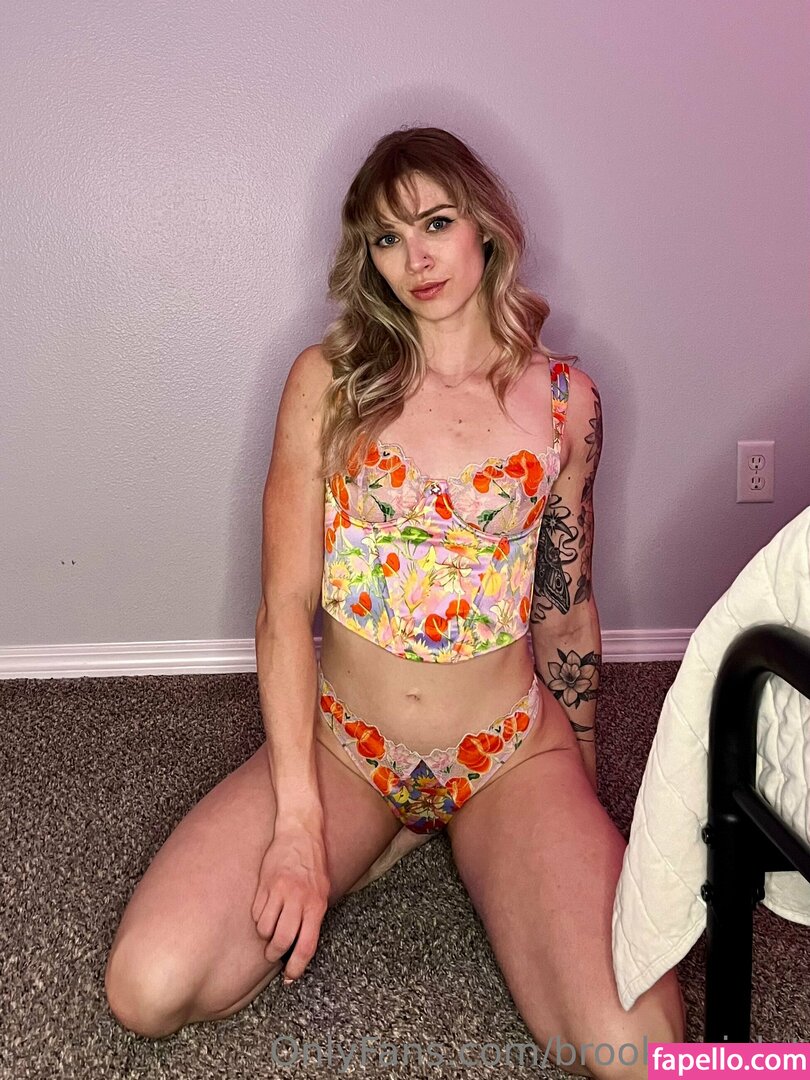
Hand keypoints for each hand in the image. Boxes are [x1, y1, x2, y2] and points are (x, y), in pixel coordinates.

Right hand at [251, 821, 329, 983]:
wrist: (300, 832)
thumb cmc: (313, 864)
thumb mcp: (323, 891)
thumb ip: (314, 915)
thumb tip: (303, 944)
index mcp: (316, 905)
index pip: (306, 945)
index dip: (296, 967)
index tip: (289, 978)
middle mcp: (298, 900)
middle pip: (282, 941)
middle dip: (275, 954)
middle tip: (273, 954)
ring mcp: (280, 892)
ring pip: (265, 929)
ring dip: (265, 935)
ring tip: (270, 929)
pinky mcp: (264, 884)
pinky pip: (257, 913)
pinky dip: (259, 918)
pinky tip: (265, 911)